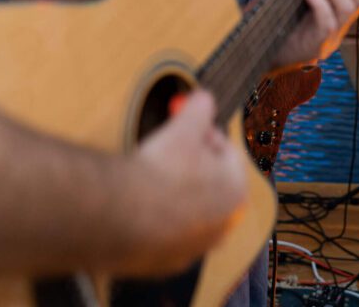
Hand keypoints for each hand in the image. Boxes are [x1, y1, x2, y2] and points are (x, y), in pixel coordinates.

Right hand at [119, 90, 247, 275]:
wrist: (122, 216)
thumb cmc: (161, 171)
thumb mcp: (185, 126)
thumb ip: (200, 107)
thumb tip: (203, 96)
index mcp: (235, 191)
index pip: (227, 150)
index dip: (203, 133)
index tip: (184, 128)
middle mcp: (223, 226)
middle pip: (209, 181)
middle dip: (191, 163)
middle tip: (168, 149)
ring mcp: (195, 248)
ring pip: (189, 209)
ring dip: (174, 191)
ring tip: (150, 176)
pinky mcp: (167, 263)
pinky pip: (166, 232)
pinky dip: (156, 217)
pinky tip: (138, 203)